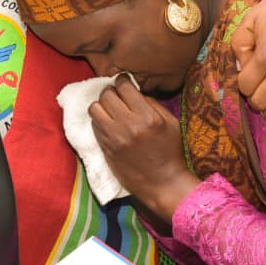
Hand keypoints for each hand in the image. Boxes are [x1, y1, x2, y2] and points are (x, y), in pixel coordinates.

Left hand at [89, 75, 198, 221]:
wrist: (163, 183)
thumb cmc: (170, 152)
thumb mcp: (171, 123)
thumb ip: (152, 104)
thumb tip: (134, 92)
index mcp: (147, 117)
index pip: (124, 87)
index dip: (123, 81)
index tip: (124, 82)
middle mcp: (128, 125)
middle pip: (106, 95)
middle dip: (110, 91)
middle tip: (116, 95)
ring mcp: (114, 138)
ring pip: (94, 109)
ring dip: (101, 105)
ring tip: (110, 109)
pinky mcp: (105, 148)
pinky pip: (94, 125)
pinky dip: (99, 120)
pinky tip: (109, 123)